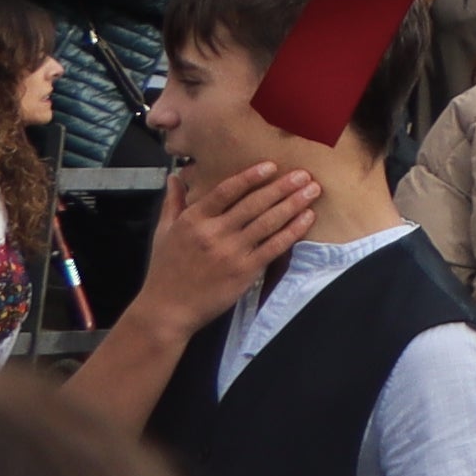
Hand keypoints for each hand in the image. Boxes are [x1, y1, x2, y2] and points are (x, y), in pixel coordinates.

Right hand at [139, 159, 320, 329]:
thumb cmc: (165, 270)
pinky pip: (274, 246)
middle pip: (253, 204)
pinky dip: (293, 231)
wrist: (167, 310)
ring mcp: (231, 252)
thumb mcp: (163, 232)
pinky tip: (307, 218)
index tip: (271, 166)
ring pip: (268, 222)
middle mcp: (213, 233)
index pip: (226, 191)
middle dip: (282, 187)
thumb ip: (173, 202)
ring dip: (293, 204)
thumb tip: (175, 176)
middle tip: (304, 174)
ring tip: (312, 190)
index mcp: (193, 220)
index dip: (250, 177)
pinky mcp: (245, 271)